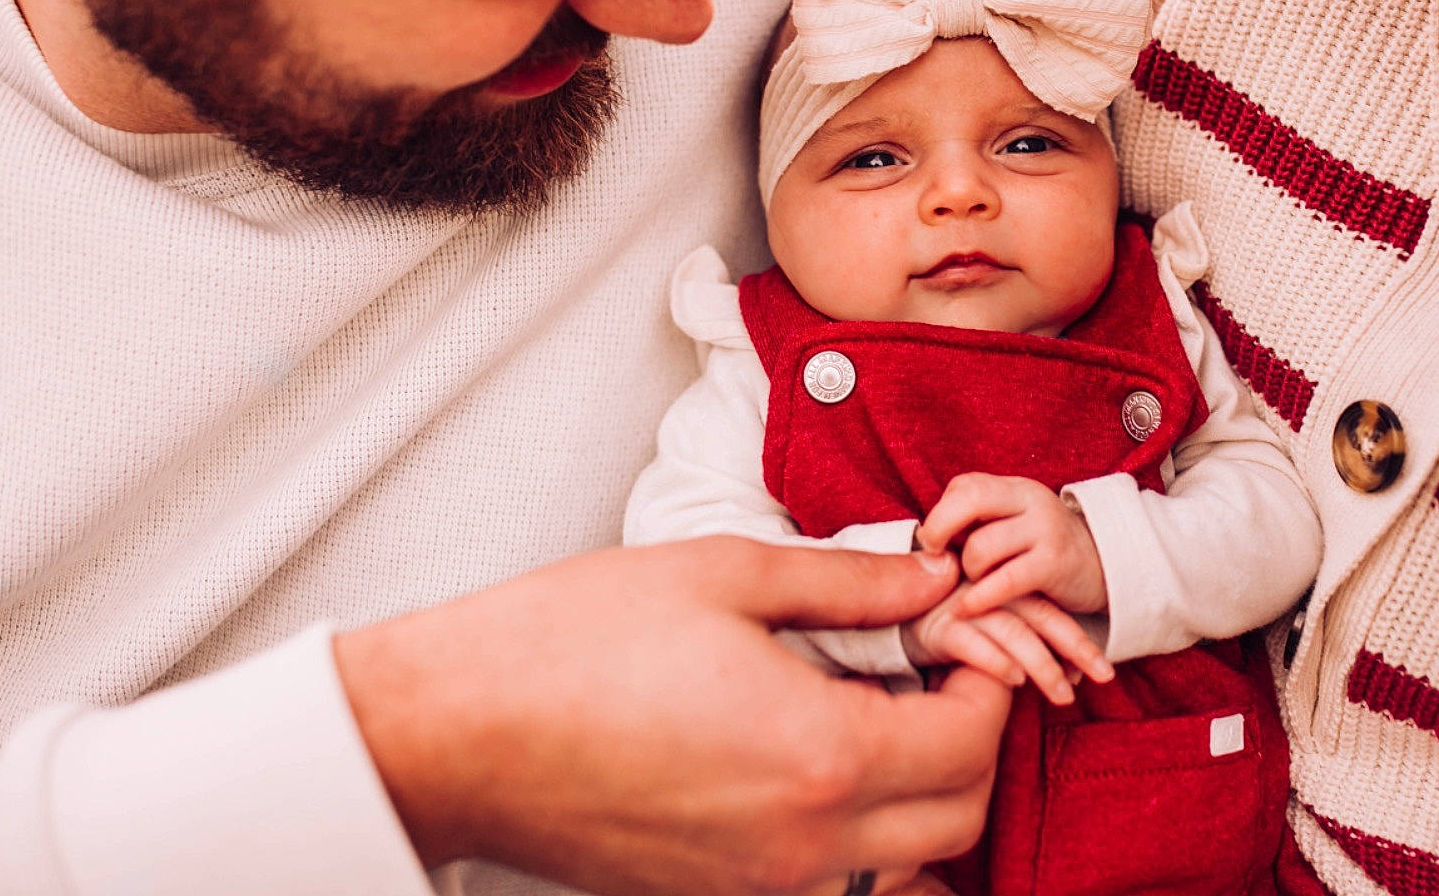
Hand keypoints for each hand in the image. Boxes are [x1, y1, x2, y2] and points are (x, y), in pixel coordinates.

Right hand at [334, 537, 1009, 895]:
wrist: (453, 732)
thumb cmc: (573, 640)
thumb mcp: (725, 574)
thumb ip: (850, 582)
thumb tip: (932, 584)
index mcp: (820, 756)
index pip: (972, 742)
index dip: (985, 680)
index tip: (957, 635)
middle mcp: (804, 843)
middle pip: (957, 817)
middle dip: (969, 741)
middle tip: (929, 670)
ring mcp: (758, 885)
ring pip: (902, 862)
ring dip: (919, 794)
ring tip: (873, 711)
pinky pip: (831, 880)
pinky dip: (856, 831)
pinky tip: (808, 755)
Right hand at [900, 581, 1113, 705]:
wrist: (886, 614)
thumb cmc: (946, 626)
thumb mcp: (989, 633)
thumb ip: (1024, 647)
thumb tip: (1071, 677)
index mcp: (1007, 592)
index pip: (1052, 614)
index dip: (1080, 641)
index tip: (1103, 672)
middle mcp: (990, 595)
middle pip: (1042, 619)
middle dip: (1077, 649)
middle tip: (1105, 678)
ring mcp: (964, 608)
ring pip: (1013, 632)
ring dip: (1042, 664)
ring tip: (1064, 695)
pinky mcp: (937, 626)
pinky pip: (971, 643)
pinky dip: (995, 660)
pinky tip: (1014, 681)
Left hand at [918, 472, 1108, 615]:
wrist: (1104, 569)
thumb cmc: (1042, 552)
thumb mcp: (1014, 526)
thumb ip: (977, 523)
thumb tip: (925, 539)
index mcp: (1015, 489)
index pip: (965, 486)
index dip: (940, 514)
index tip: (934, 542)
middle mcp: (1031, 500)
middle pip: (969, 499)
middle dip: (939, 529)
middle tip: (933, 557)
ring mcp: (1045, 530)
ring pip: (981, 547)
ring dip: (967, 571)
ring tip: (974, 583)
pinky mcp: (1054, 565)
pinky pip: (1004, 580)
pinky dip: (979, 597)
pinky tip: (966, 608)